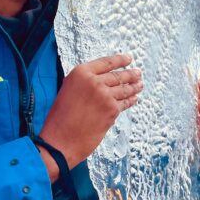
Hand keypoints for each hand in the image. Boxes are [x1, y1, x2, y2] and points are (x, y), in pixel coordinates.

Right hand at [38, 54, 141, 181]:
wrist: (60, 141)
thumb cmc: (60, 118)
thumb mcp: (68, 90)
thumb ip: (85, 83)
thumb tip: (104, 80)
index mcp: (80, 73)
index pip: (106, 62)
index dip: (120, 60)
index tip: (129, 58)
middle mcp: (93, 81)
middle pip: (117, 75)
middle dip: (130, 74)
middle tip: (138, 73)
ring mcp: (104, 95)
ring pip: (124, 88)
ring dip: (134, 87)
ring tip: (139, 85)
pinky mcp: (111, 110)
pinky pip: (124, 103)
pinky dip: (131, 100)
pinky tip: (133, 99)